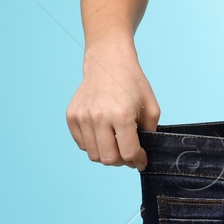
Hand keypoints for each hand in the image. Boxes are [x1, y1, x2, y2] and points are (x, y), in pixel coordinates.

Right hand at [65, 38, 158, 168]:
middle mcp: (98, 117)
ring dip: (107, 154)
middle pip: (108, 158)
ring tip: (116, 144)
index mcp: (121, 115)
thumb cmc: (132, 83)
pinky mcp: (71, 116)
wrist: (108, 61)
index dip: (137, 160)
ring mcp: (82, 117)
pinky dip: (94, 145)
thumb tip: (142, 155)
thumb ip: (150, 133)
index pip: (127, 153)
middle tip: (128, 155)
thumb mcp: (151, 106)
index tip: (141, 160)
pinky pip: (82, 144)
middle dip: (121, 161)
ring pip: (93, 154)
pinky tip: (103, 134)